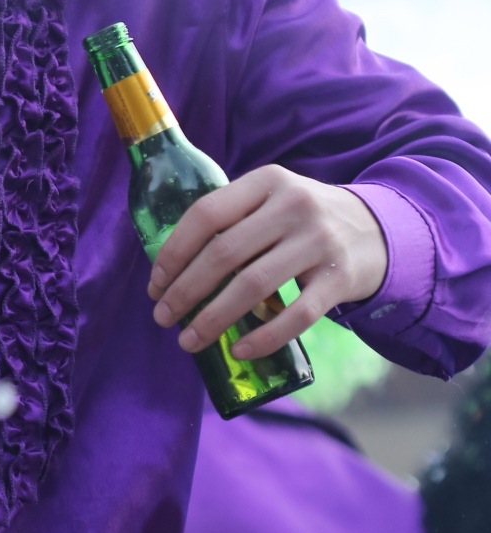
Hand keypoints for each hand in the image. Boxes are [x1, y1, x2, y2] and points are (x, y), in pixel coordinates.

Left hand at [146, 166, 387, 358]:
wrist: (378, 229)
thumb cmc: (303, 220)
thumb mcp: (272, 200)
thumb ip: (232, 220)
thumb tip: (171, 272)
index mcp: (267, 181)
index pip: (206, 215)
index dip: (174, 253)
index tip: (155, 285)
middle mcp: (293, 205)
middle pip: (224, 254)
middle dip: (185, 291)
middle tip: (163, 318)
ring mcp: (319, 240)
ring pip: (253, 285)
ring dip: (213, 319)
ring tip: (189, 341)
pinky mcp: (340, 277)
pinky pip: (296, 315)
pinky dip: (263, 337)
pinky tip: (239, 351)